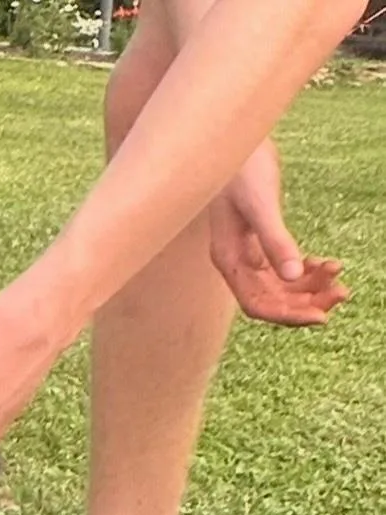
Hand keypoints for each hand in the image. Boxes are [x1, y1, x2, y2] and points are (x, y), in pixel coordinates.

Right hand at [208, 140, 348, 325]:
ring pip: (280, 286)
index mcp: (230, 260)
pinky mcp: (259, 240)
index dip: (288, 315)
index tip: (320, 316)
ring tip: (339, 278)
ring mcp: (248, 253)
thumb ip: (275, 240)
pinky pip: (283, 267)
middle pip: (272, 300)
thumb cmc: (242, 168)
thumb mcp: (261, 204)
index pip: (257, 304)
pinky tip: (325, 263)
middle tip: (341, 295)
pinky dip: (305, 270)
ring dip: (310, 287)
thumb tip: (294, 275)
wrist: (235, 140)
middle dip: (306, 302)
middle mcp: (237, 263)